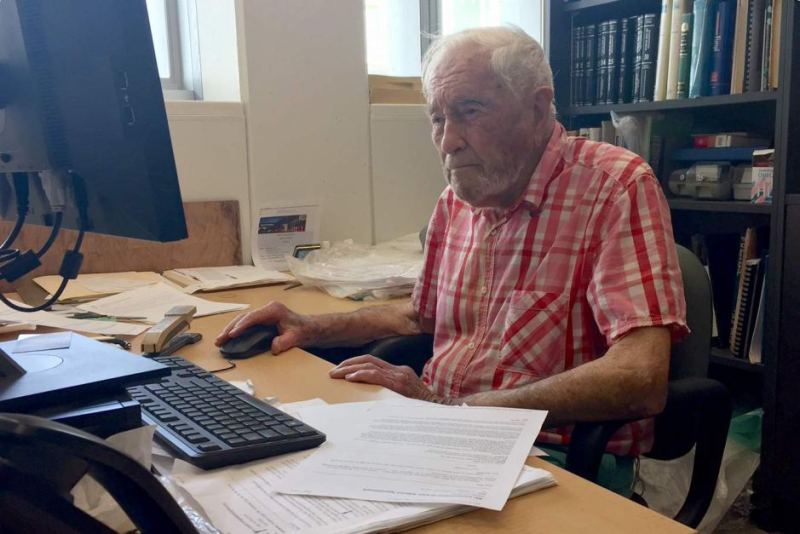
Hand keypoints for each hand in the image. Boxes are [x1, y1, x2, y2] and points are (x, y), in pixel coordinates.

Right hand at [215, 301, 315, 353]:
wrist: (308, 329)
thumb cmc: (302, 331)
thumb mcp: (296, 338)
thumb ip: (285, 342)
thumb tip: (274, 347)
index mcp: (274, 310)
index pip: (253, 317)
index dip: (241, 326)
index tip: (232, 334)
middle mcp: (266, 309)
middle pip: (243, 317)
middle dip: (230, 329)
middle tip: (219, 340)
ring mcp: (263, 314)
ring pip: (242, 320)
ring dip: (230, 330)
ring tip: (219, 340)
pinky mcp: (261, 320)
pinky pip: (245, 324)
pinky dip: (236, 331)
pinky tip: (227, 338)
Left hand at [329, 355, 448, 402]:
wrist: (443, 413)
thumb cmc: (424, 411)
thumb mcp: (407, 400)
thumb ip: (393, 395)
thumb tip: (373, 401)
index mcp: (401, 373)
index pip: (374, 363)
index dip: (356, 364)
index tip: (342, 371)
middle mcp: (400, 371)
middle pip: (369, 360)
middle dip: (348, 364)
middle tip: (333, 372)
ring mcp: (400, 376)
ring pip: (370, 365)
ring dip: (350, 369)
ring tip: (336, 374)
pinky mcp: (400, 384)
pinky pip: (377, 375)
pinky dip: (361, 375)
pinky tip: (350, 378)